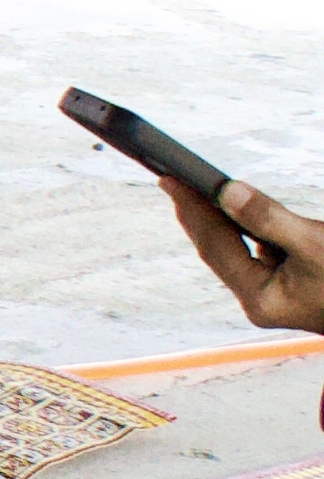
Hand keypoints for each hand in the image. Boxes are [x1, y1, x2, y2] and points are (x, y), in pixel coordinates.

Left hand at [164, 171, 323, 341]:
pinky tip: (230, 204)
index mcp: (261, 301)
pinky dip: (245, 224)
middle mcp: (261, 299)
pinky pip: (258, 247)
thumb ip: (271, 219)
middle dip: (197, 213)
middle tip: (170, 176)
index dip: (191, 211)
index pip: (215, 248)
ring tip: (191, 184)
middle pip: (220, 248)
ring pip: (237, 247)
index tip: (168, 179)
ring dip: (218, 216)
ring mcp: (274, 291)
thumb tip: (228, 192)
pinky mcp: (290, 278)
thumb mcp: (317, 245)